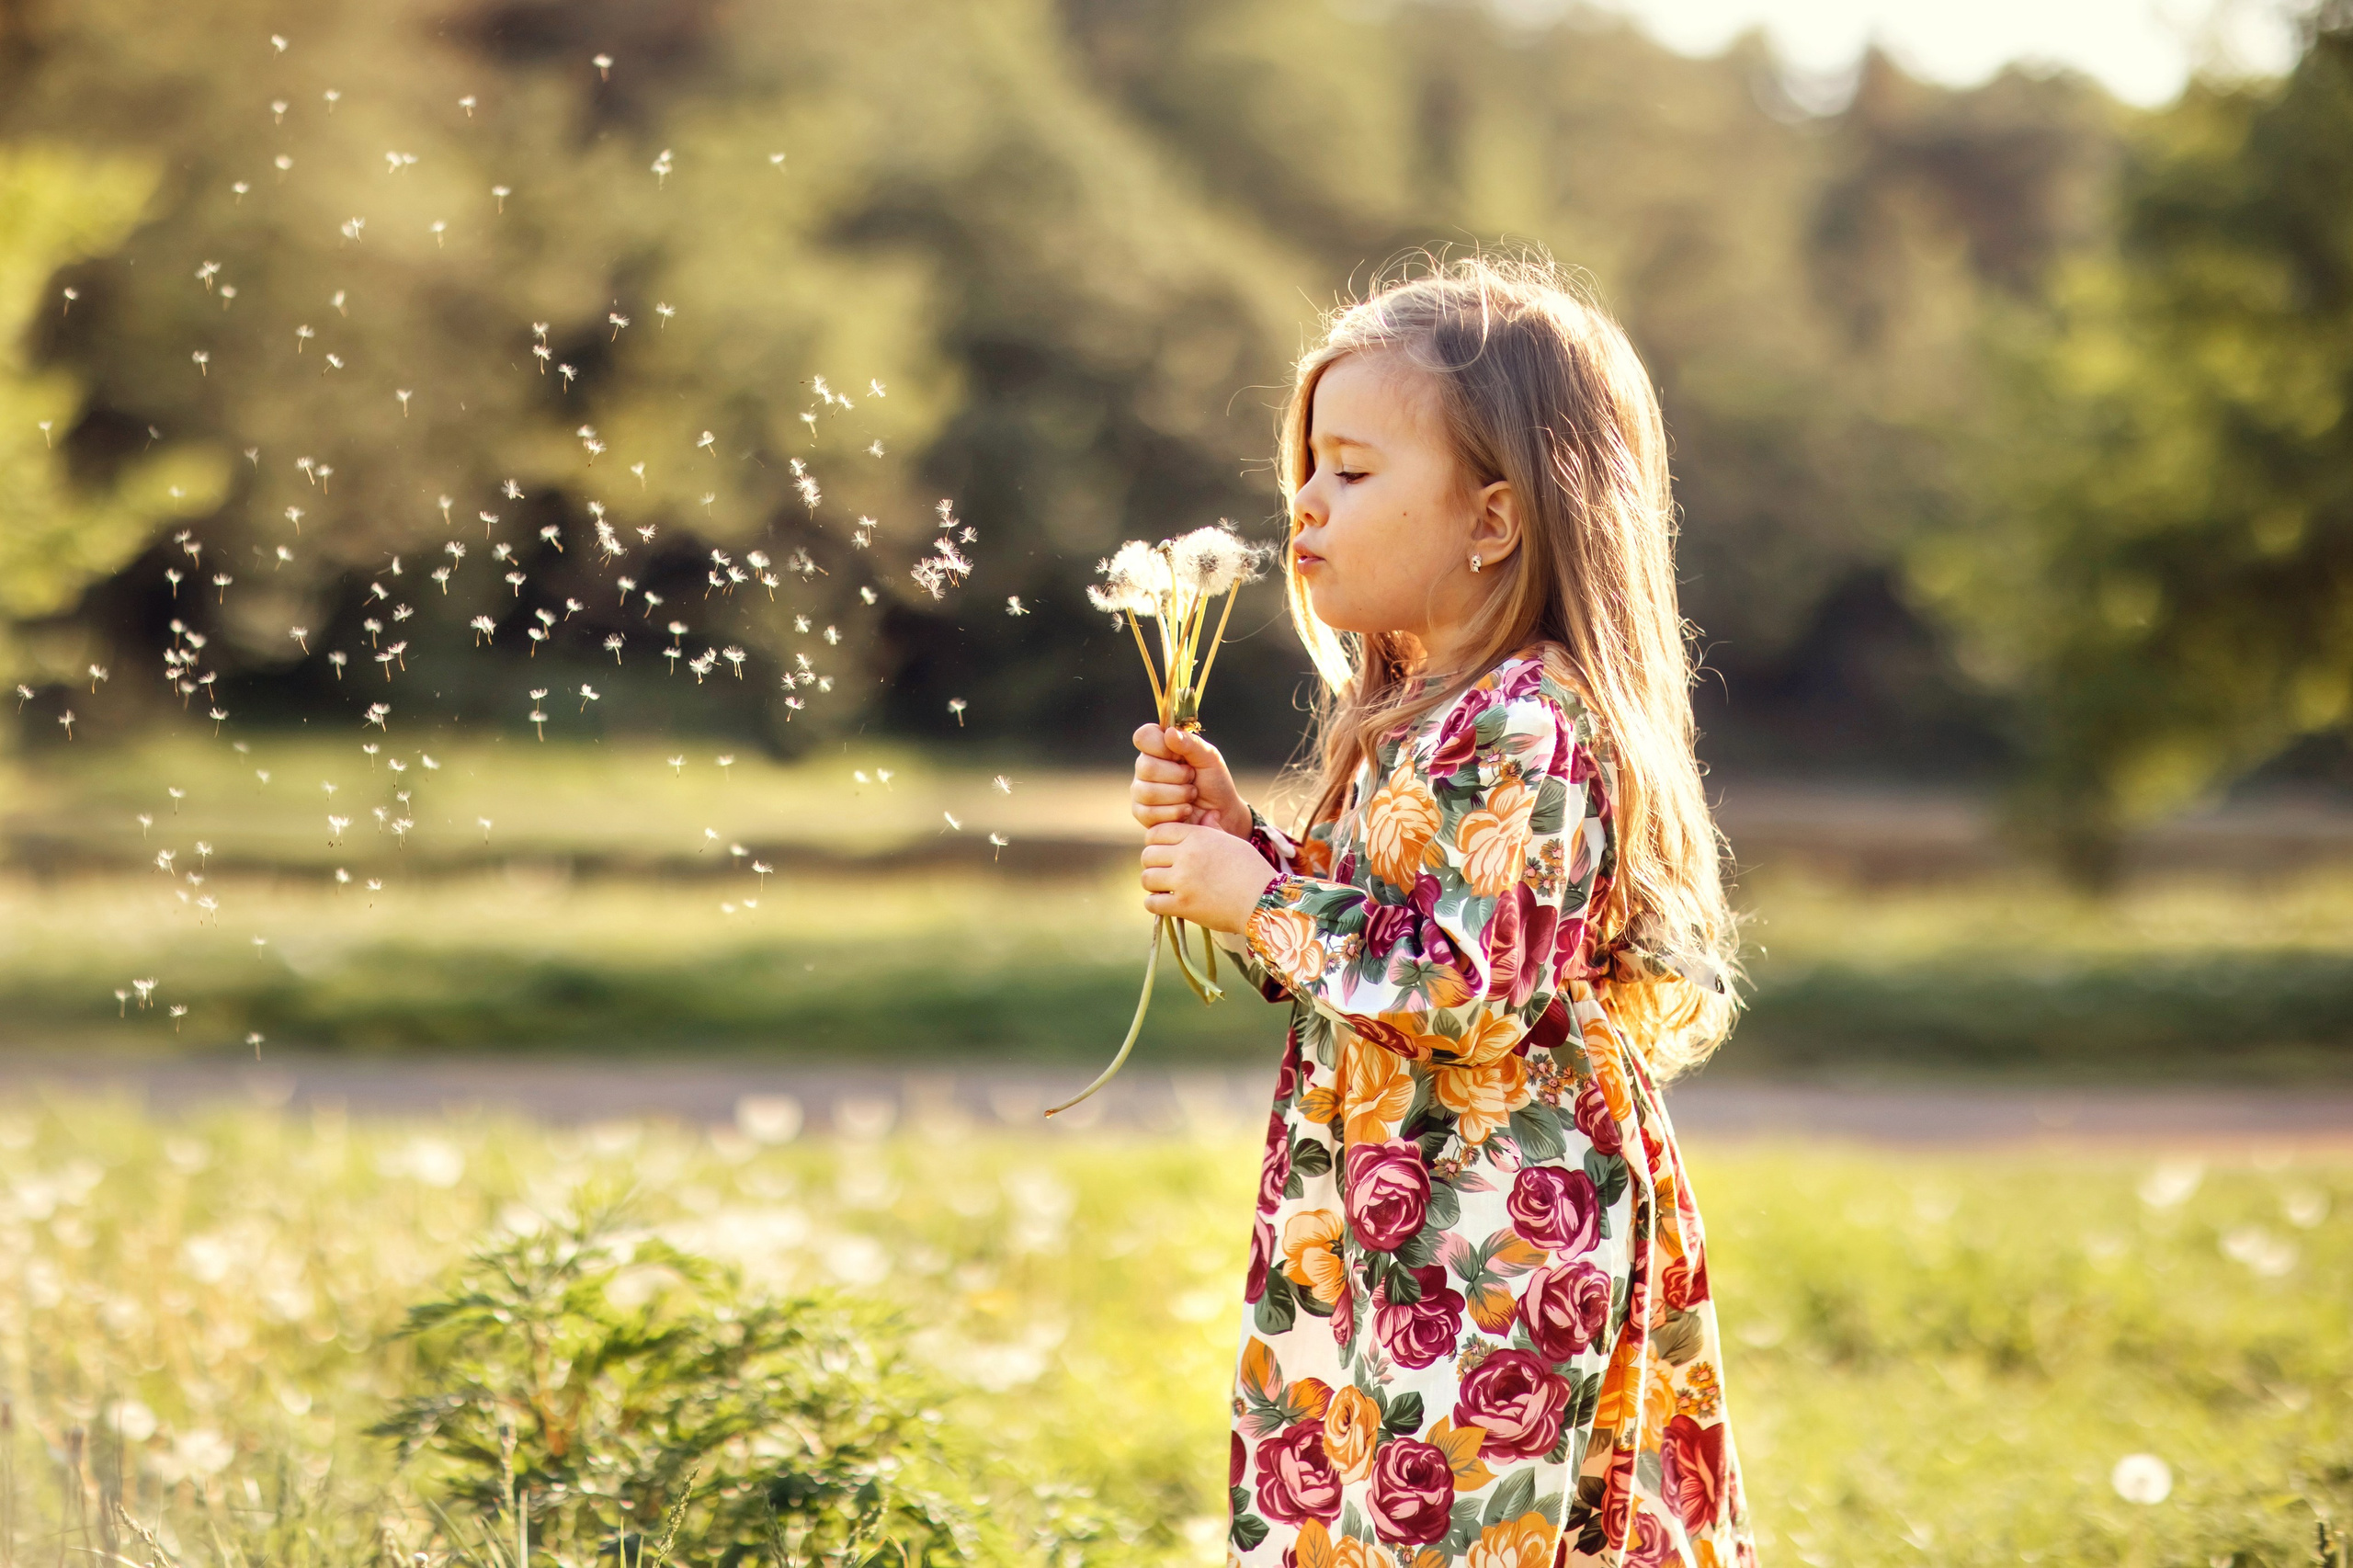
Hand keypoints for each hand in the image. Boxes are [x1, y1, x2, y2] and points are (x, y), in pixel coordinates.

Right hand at [1131, 723, 1251, 836]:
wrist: (1221, 813)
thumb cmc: (1214, 781)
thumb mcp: (1209, 758)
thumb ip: (1190, 743)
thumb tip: (1169, 733)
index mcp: (1157, 746)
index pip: (1143, 737)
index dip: (1162, 747)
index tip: (1180, 755)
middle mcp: (1144, 766)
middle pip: (1146, 767)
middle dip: (1178, 776)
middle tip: (1192, 778)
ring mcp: (1140, 790)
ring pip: (1148, 792)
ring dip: (1179, 795)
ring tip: (1191, 794)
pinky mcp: (1142, 813)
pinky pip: (1149, 813)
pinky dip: (1175, 812)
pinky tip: (1185, 809)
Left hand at [1140, 821, 1280, 932]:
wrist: (1264, 901)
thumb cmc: (1252, 871)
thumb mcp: (1233, 843)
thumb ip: (1213, 830)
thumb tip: (1207, 815)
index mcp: (1198, 836)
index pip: (1157, 832)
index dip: (1156, 842)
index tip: (1164, 853)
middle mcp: (1187, 855)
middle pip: (1148, 855)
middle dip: (1154, 864)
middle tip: (1166, 872)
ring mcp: (1183, 880)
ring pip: (1147, 878)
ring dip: (1154, 884)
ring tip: (1167, 888)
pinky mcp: (1182, 905)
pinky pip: (1151, 903)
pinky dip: (1157, 904)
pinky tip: (1168, 903)